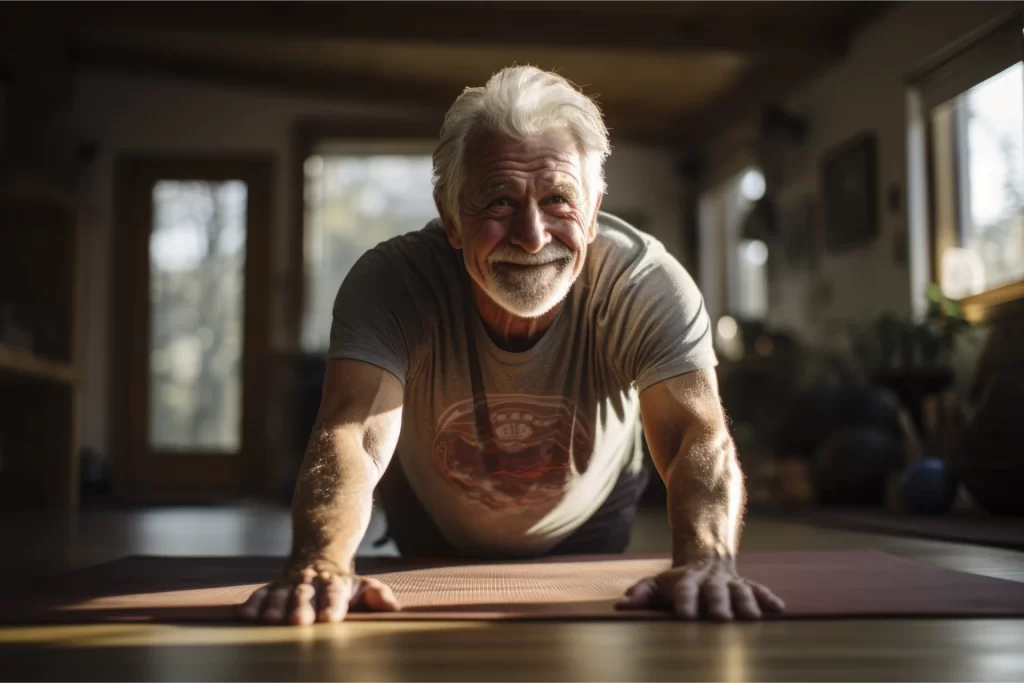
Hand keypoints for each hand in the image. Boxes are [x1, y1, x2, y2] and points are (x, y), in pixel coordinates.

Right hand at [238, 564, 399, 624]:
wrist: (318, 555)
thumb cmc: (344, 583)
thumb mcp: (365, 585)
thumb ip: (379, 596)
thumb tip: (395, 610)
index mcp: (335, 583)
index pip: (335, 593)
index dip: (333, 604)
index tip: (330, 618)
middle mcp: (310, 583)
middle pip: (305, 595)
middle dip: (302, 607)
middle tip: (300, 622)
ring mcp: (288, 585)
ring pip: (279, 594)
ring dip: (274, 607)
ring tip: (272, 621)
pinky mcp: (271, 589)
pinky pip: (259, 596)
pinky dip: (252, 605)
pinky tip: (246, 617)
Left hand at [615, 556, 783, 620]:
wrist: (706, 554)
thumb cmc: (677, 580)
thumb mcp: (658, 583)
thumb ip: (642, 594)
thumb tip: (621, 605)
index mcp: (687, 581)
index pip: (684, 591)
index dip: (684, 601)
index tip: (685, 615)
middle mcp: (711, 582)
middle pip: (715, 592)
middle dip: (718, 604)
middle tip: (722, 619)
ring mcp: (731, 583)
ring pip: (740, 592)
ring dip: (747, 604)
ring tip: (752, 618)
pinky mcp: (747, 586)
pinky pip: (759, 591)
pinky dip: (768, 599)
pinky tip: (778, 609)